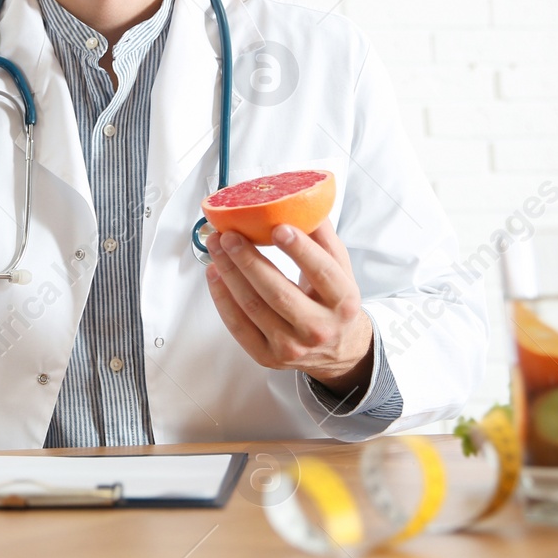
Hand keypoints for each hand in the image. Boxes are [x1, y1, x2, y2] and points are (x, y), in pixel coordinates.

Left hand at [205, 222, 374, 391]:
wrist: (337, 349)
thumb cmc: (334, 302)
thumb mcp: (341, 270)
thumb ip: (322, 238)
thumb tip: (298, 200)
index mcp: (343, 302)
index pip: (322, 272)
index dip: (300, 249)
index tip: (278, 227)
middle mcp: (318, 328)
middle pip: (278, 292)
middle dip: (248, 260)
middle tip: (230, 234)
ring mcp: (291, 346)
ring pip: (253, 307)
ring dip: (229, 273)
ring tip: (216, 246)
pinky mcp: (267, 356)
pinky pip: (237, 326)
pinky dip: (221, 297)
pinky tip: (214, 273)